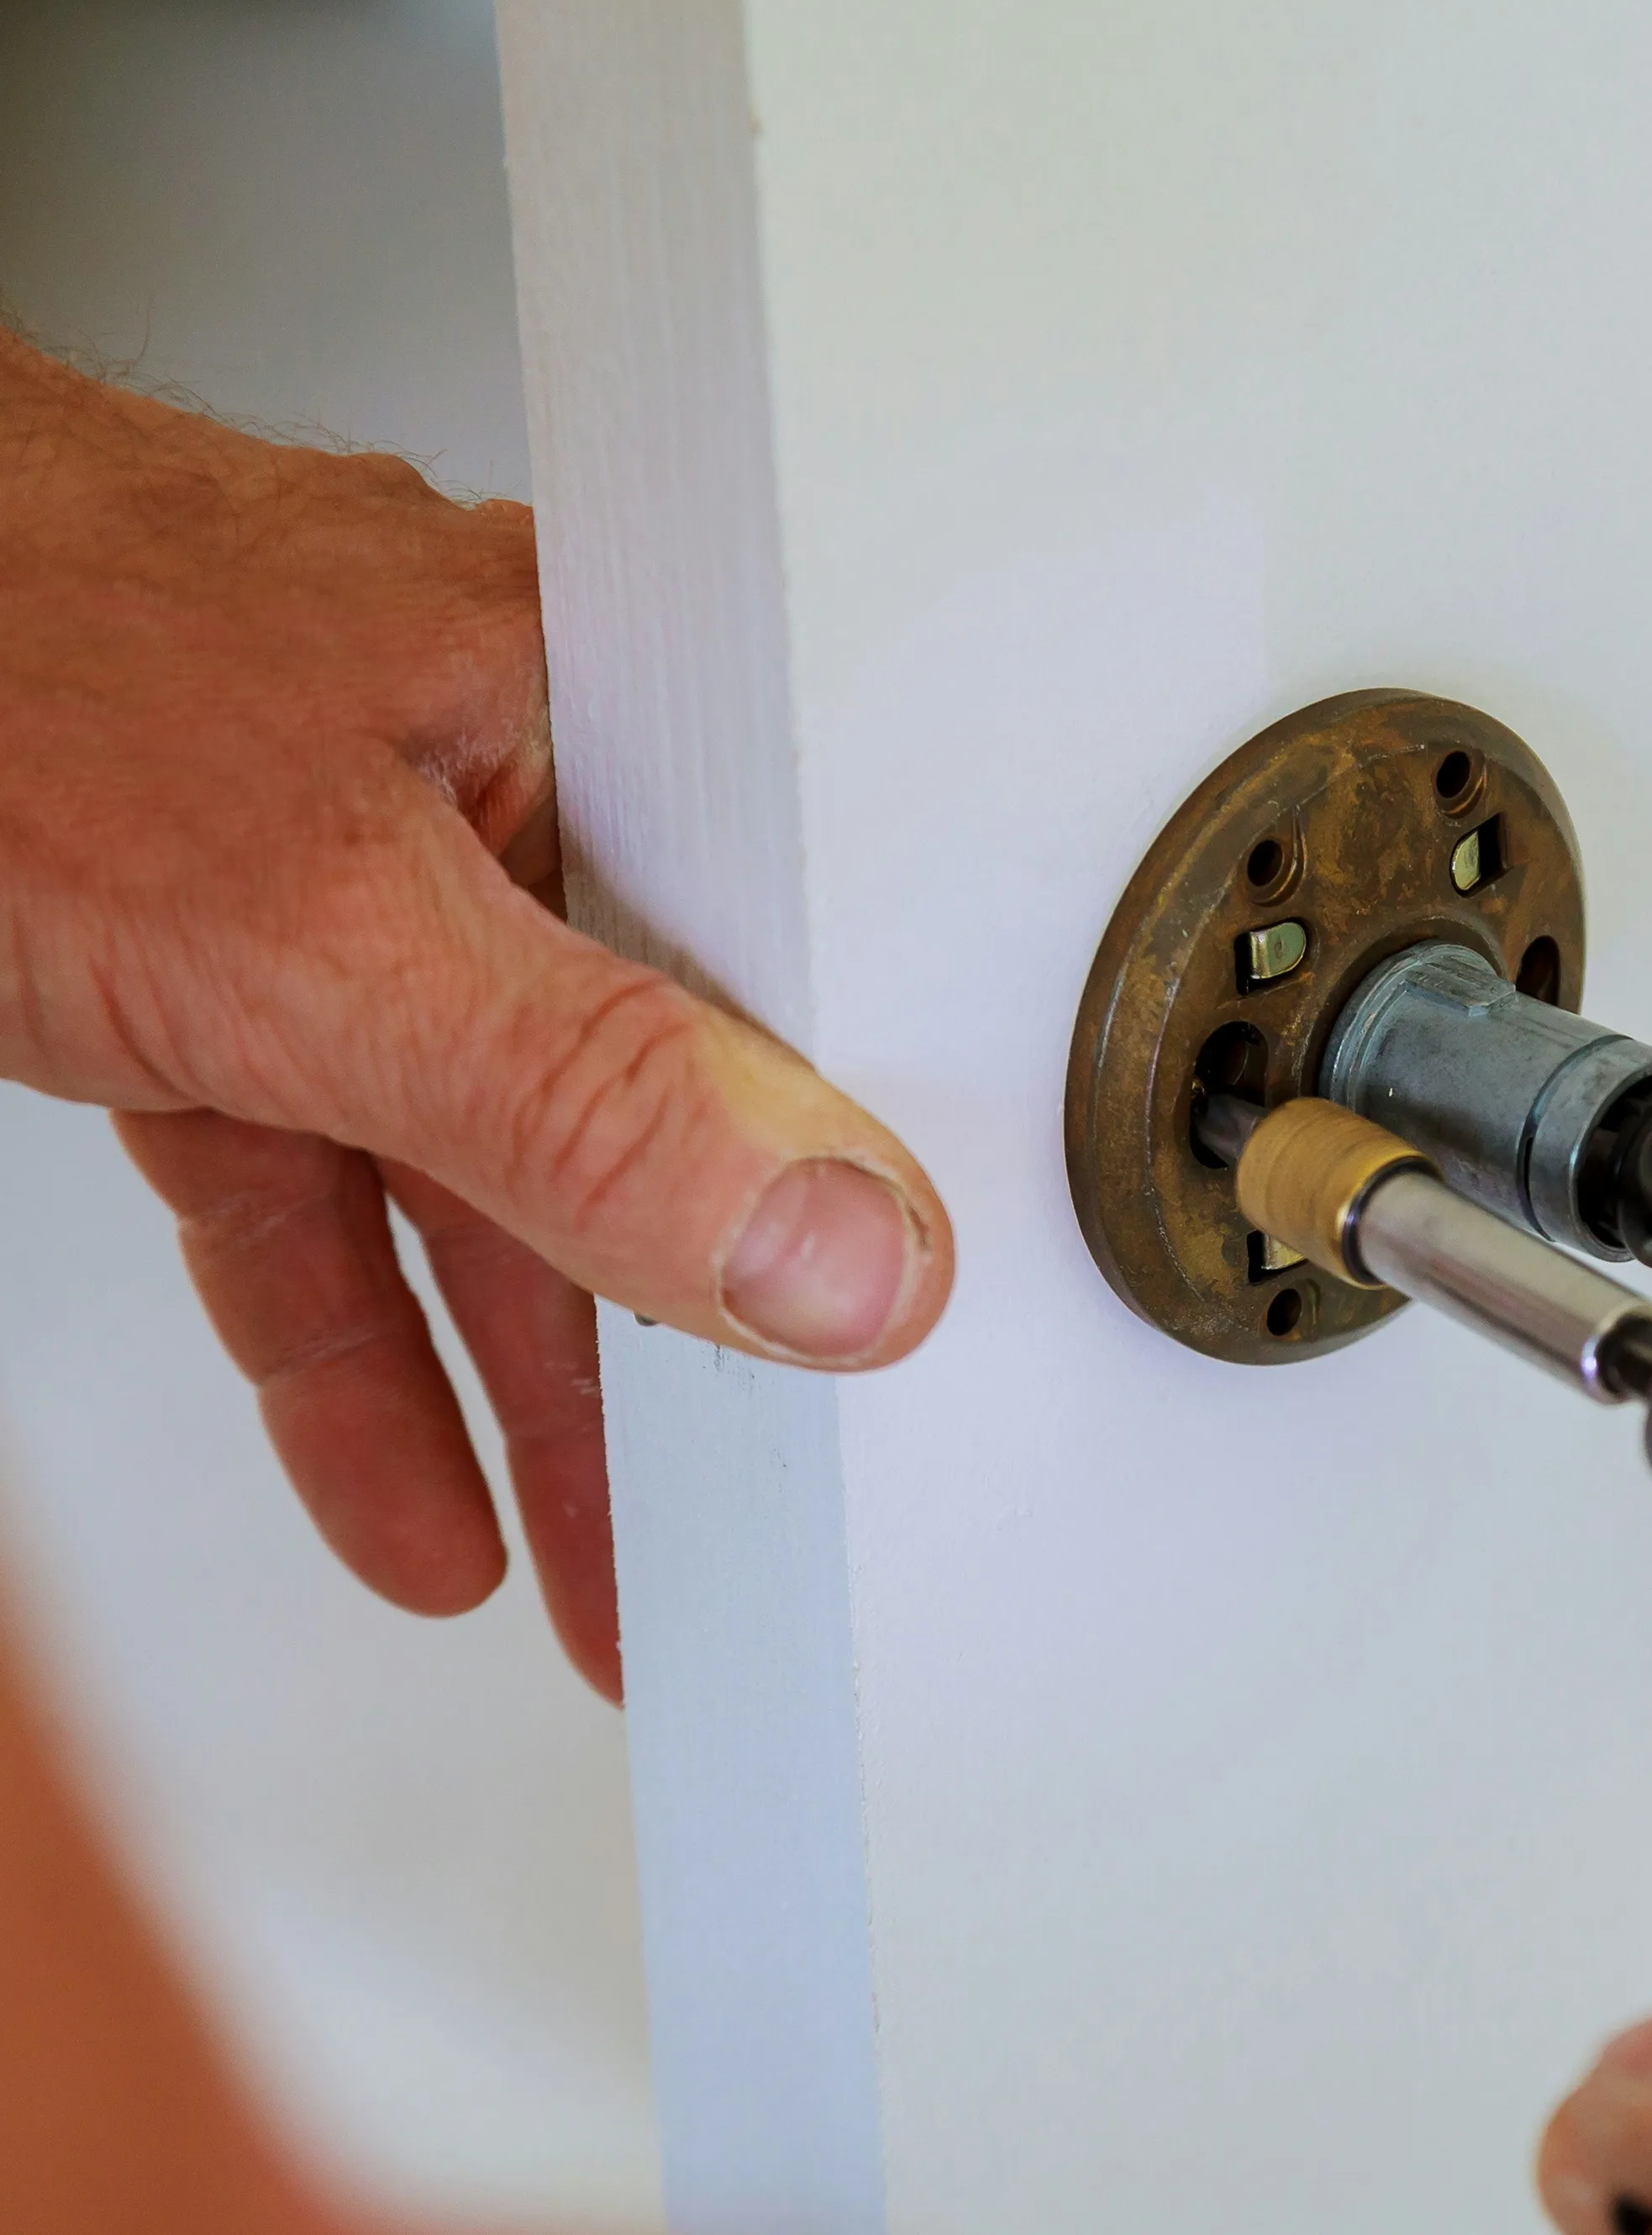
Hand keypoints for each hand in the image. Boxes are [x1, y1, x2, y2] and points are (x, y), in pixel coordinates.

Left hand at [0, 330, 953, 1699]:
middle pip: (620, 1107)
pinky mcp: (186, 937)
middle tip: (701, 1546)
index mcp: (582, 705)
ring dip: (494, 1376)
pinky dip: (338, 1319)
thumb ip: (588, 1104)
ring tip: (564, 1564)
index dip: (819, 1215)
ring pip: (459, 1160)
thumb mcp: (318, 932)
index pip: (770, 1000)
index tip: (836, 1406)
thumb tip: (847, 1252)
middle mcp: (477, 771)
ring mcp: (325, 856)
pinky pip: (303, 1163)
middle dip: (655, 1353)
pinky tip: (390, 1464)